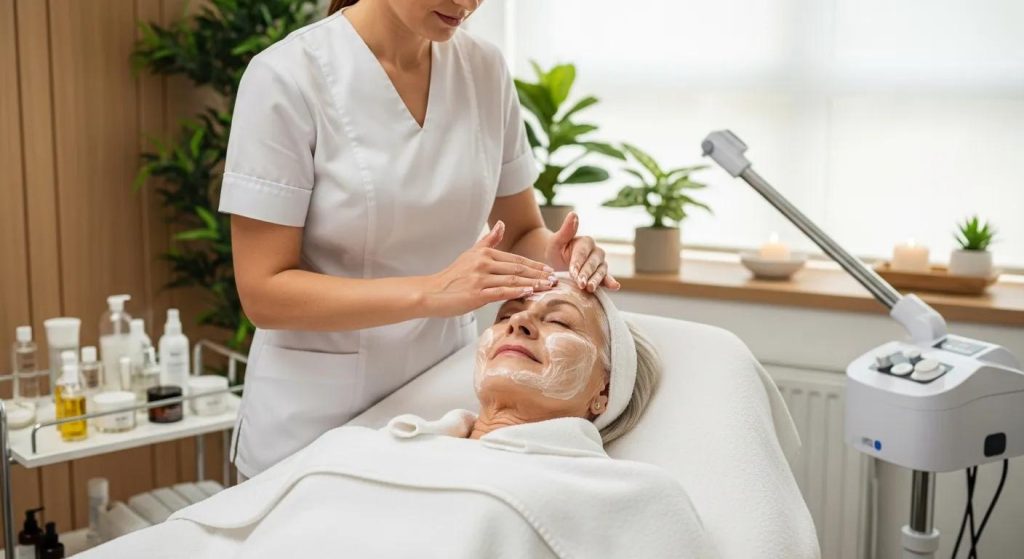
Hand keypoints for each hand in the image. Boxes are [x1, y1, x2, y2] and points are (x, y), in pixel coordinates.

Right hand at [424, 221, 556, 316]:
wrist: (431, 292)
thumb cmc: (452, 276)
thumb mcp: (470, 254)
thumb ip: (489, 241)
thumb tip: (502, 223)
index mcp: (484, 253)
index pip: (516, 259)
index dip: (534, 265)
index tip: (548, 271)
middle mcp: (483, 263)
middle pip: (517, 268)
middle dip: (538, 274)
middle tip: (554, 280)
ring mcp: (480, 278)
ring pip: (512, 279)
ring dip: (532, 283)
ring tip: (547, 287)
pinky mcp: (476, 293)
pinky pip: (501, 291)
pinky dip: (516, 291)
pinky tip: (529, 293)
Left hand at [545, 212, 620, 292]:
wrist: (557, 258)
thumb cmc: (556, 249)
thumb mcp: (557, 240)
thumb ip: (566, 229)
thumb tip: (574, 214)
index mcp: (586, 241)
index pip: (582, 253)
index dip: (577, 263)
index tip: (572, 273)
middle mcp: (596, 251)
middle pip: (592, 263)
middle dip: (586, 274)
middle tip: (580, 284)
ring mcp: (600, 263)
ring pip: (600, 271)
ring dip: (596, 280)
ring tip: (590, 289)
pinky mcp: (600, 273)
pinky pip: (606, 278)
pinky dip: (610, 282)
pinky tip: (615, 286)